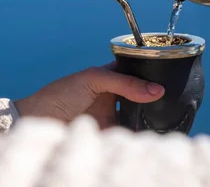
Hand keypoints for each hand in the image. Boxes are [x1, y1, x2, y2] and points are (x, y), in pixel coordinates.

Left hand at [14, 62, 164, 128]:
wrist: (38, 121)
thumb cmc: (60, 94)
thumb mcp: (94, 79)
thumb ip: (126, 83)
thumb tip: (157, 90)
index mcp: (110, 77)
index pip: (136, 73)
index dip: (151, 75)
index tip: (168, 79)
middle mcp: (113, 97)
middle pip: (141, 96)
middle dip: (155, 99)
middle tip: (171, 100)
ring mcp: (111, 117)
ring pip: (138, 116)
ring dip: (149, 116)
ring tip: (165, 115)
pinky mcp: (109, 135)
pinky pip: (129, 135)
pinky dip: (140, 133)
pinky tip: (150, 130)